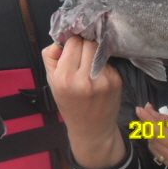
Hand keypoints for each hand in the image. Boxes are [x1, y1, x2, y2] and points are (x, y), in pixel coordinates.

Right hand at [43, 38, 124, 168]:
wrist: (91, 129)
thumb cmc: (68, 102)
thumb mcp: (51, 80)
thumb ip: (51, 56)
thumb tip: (61, 39)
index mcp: (65, 78)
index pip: (73, 42)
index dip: (71, 44)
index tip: (70, 52)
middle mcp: (85, 79)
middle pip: (88, 43)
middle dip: (83, 46)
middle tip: (80, 58)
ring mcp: (103, 80)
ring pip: (100, 50)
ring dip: (94, 53)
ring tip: (89, 66)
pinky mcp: (117, 81)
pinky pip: (108, 61)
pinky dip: (102, 64)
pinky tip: (98, 75)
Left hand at [137, 104, 167, 168]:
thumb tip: (146, 112)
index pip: (159, 134)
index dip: (147, 121)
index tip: (140, 108)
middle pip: (155, 142)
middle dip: (150, 126)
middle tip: (149, 110)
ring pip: (156, 150)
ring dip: (153, 135)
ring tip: (158, 121)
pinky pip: (162, 156)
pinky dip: (160, 144)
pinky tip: (165, 134)